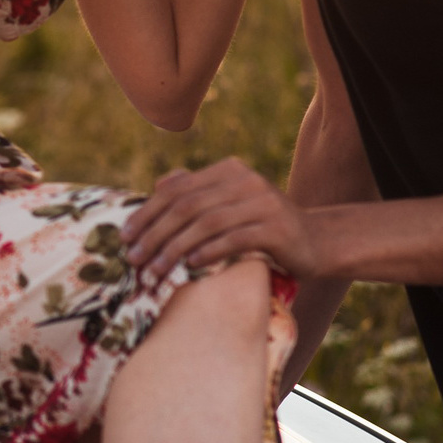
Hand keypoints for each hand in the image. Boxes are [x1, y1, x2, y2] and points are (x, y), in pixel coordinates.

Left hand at [122, 157, 321, 280]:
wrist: (318, 242)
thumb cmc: (265, 228)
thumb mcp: (231, 206)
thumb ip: (199, 195)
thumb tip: (159, 186)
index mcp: (228, 171)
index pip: (176, 189)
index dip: (147, 212)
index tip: (124, 236)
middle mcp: (244, 181)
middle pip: (187, 206)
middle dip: (155, 234)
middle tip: (133, 258)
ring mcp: (262, 202)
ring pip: (206, 224)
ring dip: (174, 249)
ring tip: (155, 270)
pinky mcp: (276, 227)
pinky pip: (234, 239)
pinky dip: (208, 252)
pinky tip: (189, 266)